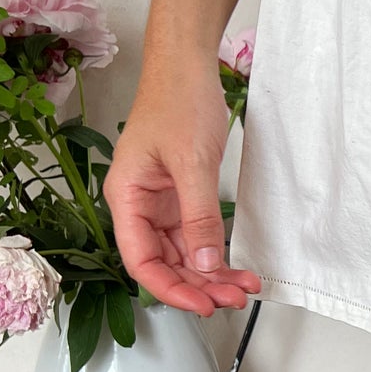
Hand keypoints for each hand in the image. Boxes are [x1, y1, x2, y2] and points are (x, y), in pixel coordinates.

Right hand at [104, 55, 261, 316]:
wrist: (188, 67)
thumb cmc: (178, 101)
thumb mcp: (192, 162)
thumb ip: (199, 216)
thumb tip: (204, 263)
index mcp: (127, 198)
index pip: (141, 260)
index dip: (169, 288)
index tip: (202, 305)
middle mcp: (140, 206)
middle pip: (164, 263)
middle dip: (198, 285)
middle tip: (234, 300)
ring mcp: (162, 203)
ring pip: (183, 254)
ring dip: (211, 274)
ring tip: (243, 289)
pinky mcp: (183, 197)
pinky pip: (197, 235)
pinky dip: (216, 252)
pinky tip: (236, 267)